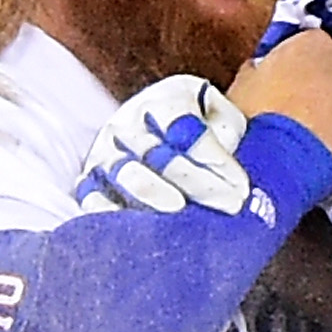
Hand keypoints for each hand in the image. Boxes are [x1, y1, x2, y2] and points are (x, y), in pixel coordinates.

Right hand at [75, 75, 251, 213]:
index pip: (188, 131)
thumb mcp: (219, 116)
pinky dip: (112, 215)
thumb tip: (228, 170)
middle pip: (161, 156)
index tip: (242, 188)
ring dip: (156, 197)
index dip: (216, 161)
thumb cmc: (198, 126)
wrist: (157, 127)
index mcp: (164, 100)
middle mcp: (128, 122)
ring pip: (128, 175)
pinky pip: (93, 198)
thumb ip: (227, 135)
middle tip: (230, 206)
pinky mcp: (88, 179)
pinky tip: (139, 231)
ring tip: (181, 214)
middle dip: (200, 184)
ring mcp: (104, 151)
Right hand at [229, 31, 331, 198]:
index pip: (311, 47)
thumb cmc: (257, 121)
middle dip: (327, 90)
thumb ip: (258, 72)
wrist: (282, 162)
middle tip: (305, 118)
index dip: (299, 70)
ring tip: (318, 146)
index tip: (290, 86)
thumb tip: (259, 73)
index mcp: (311, 44)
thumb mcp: (242, 87)